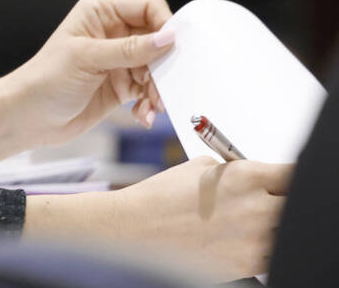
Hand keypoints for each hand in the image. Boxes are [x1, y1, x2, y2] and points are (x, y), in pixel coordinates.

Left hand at [1, 0, 174, 147]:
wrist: (28, 117)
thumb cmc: (46, 80)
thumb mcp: (88, 59)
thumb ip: (130, 49)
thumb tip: (168, 38)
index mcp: (101, 11)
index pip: (148, 7)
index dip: (165, 26)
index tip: (173, 51)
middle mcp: (113, 31)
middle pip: (158, 39)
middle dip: (164, 65)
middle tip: (162, 88)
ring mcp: (118, 58)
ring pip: (158, 67)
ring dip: (159, 89)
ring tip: (151, 106)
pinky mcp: (122, 83)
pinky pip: (150, 89)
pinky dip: (150, 103)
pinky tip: (142, 115)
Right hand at [26, 157, 290, 280]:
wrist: (136, 228)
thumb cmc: (162, 196)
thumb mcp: (201, 168)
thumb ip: (235, 170)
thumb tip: (256, 177)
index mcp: (247, 175)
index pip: (294, 173)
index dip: (292, 175)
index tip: (289, 178)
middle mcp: (257, 207)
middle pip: (296, 203)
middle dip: (284, 199)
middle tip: (269, 198)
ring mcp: (256, 239)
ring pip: (286, 231)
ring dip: (274, 224)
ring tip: (247, 220)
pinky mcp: (248, 264)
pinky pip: (272, 254)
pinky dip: (263, 246)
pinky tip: (239, 238)